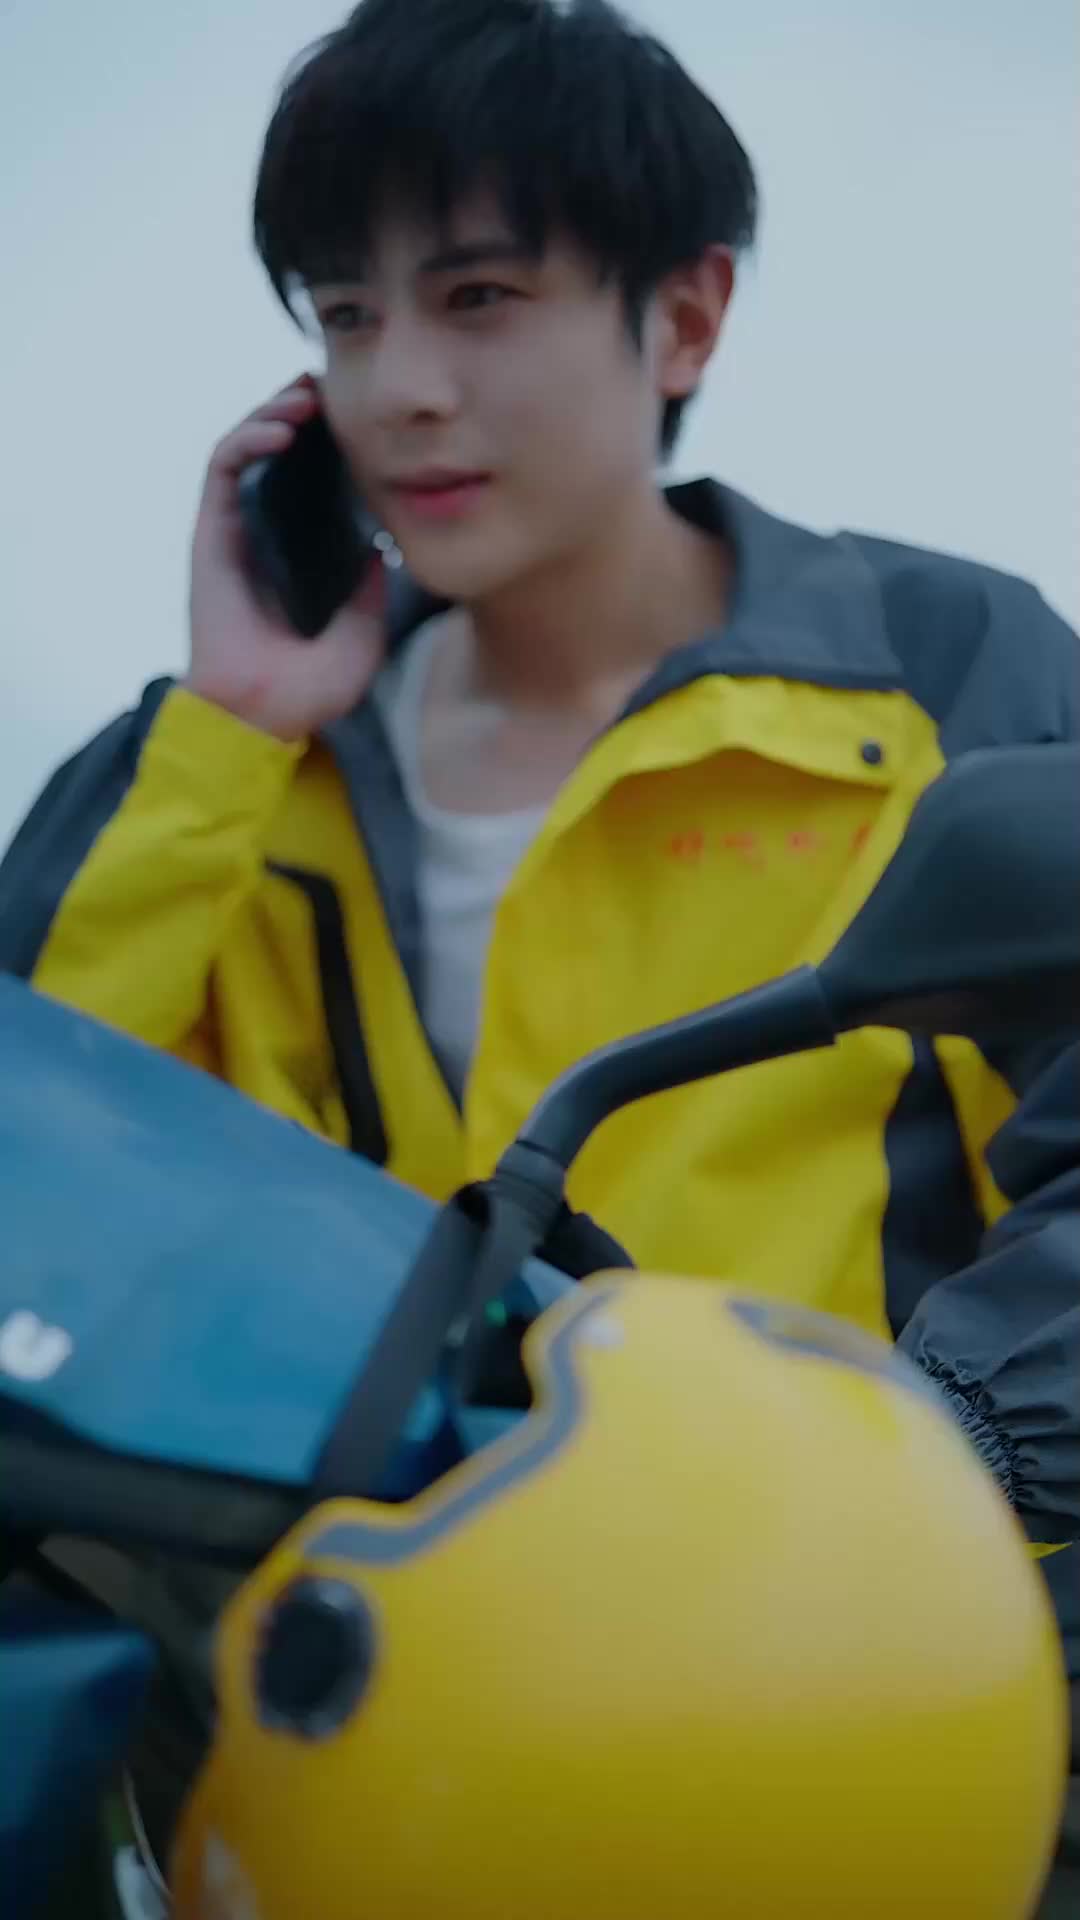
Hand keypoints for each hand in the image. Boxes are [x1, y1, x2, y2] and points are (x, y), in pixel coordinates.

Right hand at [186, 375, 385, 739]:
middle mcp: (267, 536)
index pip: (313, 481)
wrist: (264, 713)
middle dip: (300, 412)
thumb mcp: (365, 630)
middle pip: (278, 453)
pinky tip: (281, 430)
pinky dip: (248, 438)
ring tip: (306, 399)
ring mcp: (237, 531)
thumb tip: (384, 546)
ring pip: (247, 448)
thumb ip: (372, 584)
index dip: (332, 444)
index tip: (362, 420)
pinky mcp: (211, 532)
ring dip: (273, 413)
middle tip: (329, 388)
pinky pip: (223, 468)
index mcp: (301, 554)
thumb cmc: (311, 687)